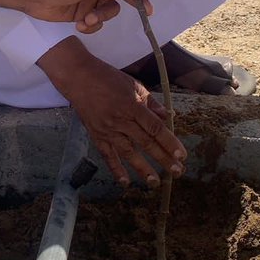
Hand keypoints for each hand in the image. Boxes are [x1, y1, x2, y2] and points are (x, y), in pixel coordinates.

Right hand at [37, 38, 186, 185]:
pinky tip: (125, 182)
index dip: (169, 142)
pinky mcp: (96, 135)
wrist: (78, 78)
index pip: (155, 128)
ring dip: (142, 169)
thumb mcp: (133, 84)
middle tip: (177, 172)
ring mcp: (107, 130)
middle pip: (145, 143)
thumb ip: (151, 102)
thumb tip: (167, 117)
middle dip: (163, 158)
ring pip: (128, 152)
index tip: (181, 155)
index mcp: (132, 106)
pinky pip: (107, 155)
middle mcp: (121, 120)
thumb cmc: (108, 78)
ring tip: (155, 182)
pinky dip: (115, 169)